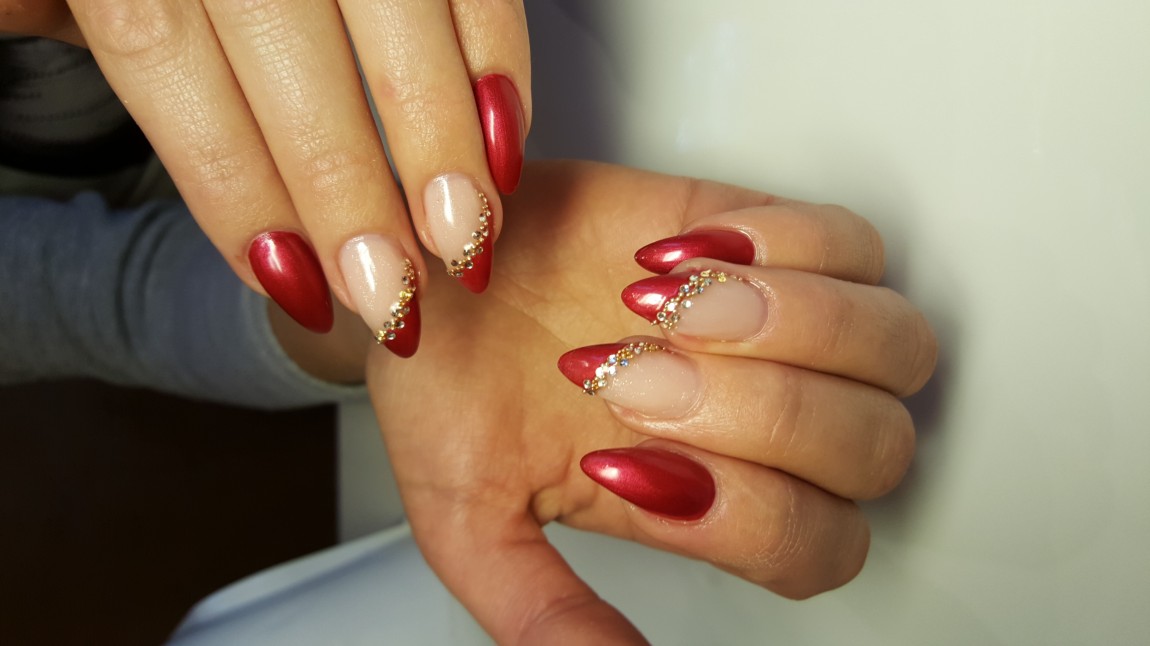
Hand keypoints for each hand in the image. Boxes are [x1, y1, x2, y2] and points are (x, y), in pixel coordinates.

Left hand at [3, 0, 528, 351]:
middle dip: (346, 181)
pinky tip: (502, 138)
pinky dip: (495, 53)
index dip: (227, 177)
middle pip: (283, 37)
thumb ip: (36, 6)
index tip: (289, 278)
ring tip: (465, 234)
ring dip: (440, 132)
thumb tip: (23, 26)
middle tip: (391, 289)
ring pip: (392, 4)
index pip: (162, 47)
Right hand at [367, 160, 937, 642]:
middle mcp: (763, 421)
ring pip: (892, 344)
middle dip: (760, 412)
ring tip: (663, 305)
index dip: (744, 514)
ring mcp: (781, 324)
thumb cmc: (451, 381)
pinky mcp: (772, 234)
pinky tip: (683, 254)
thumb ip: (541, 611)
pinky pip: (856, 243)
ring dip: (788, 326)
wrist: (426, 265)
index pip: (815, 545)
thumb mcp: (469, 515)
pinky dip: (785, 245)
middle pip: (873, 446)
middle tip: (632, 371)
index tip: (627, 463)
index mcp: (706, 501)